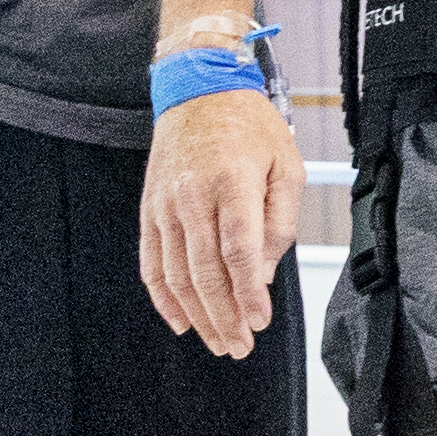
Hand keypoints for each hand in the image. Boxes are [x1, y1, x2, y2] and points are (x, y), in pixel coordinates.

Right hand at [141, 86, 301, 357]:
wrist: (198, 89)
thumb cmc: (250, 127)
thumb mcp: (286, 164)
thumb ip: (280, 221)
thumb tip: (264, 273)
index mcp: (233, 183)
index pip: (239, 252)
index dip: (248, 293)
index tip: (259, 322)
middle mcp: (193, 196)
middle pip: (205, 272)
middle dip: (223, 317)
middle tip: (239, 346)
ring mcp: (166, 205)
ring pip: (177, 274)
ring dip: (197, 315)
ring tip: (217, 341)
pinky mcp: (150, 210)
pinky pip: (151, 262)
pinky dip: (163, 296)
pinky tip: (179, 320)